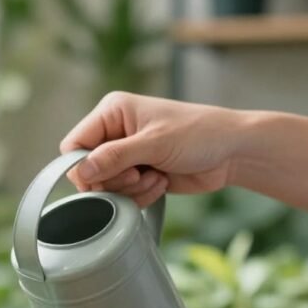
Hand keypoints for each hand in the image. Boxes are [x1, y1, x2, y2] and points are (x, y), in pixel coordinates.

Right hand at [60, 92, 247, 205]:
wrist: (233, 152)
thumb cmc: (200, 134)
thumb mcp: (154, 143)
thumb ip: (114, 157)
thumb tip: (80, 171)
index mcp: (113, 112)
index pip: (74, 144)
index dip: (84, 165)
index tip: (106, 175)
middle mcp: (115, 132)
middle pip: (87, 170)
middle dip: (113, 180)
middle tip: (138, 175)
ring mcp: (126, 155)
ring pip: (105, 187)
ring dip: (129, 190)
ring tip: (155, 177)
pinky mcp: (138, 174)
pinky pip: (123, 195)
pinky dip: (139, 196)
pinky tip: (160, 183)